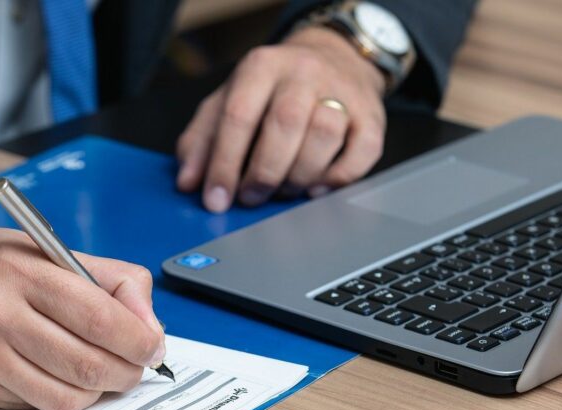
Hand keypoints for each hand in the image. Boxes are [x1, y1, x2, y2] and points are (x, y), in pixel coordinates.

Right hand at [0, 189, 164, 409]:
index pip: (100, 316)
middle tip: (133, 368)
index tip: (153, 347)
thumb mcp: (40, 249)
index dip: (140, 340)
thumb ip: (104, 279)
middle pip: (88, 364)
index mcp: (20, 269)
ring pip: (64, 397)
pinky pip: (32, 406)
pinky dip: (56, 397)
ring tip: (97, 374)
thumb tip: (149, 324)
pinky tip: (53, 377)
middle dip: (125, 373)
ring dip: (95, 392)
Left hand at [176, 26, 387, 211]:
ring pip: (324, 134)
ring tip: (282, 190)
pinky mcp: (372, 116)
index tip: (216, 199)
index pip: (238, 115)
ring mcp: (343, 92)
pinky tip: (315, 188)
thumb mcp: (228, 101)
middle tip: (251, 197)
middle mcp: (304, 73)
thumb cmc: (272, 90)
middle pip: (285, 124)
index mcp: (261, 66)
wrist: (333, 59)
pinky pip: (362, 152)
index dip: (224, 163)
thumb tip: (188, 182)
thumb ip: (202, 140)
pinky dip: (337, 178)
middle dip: (263, 172)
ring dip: (299, 175)